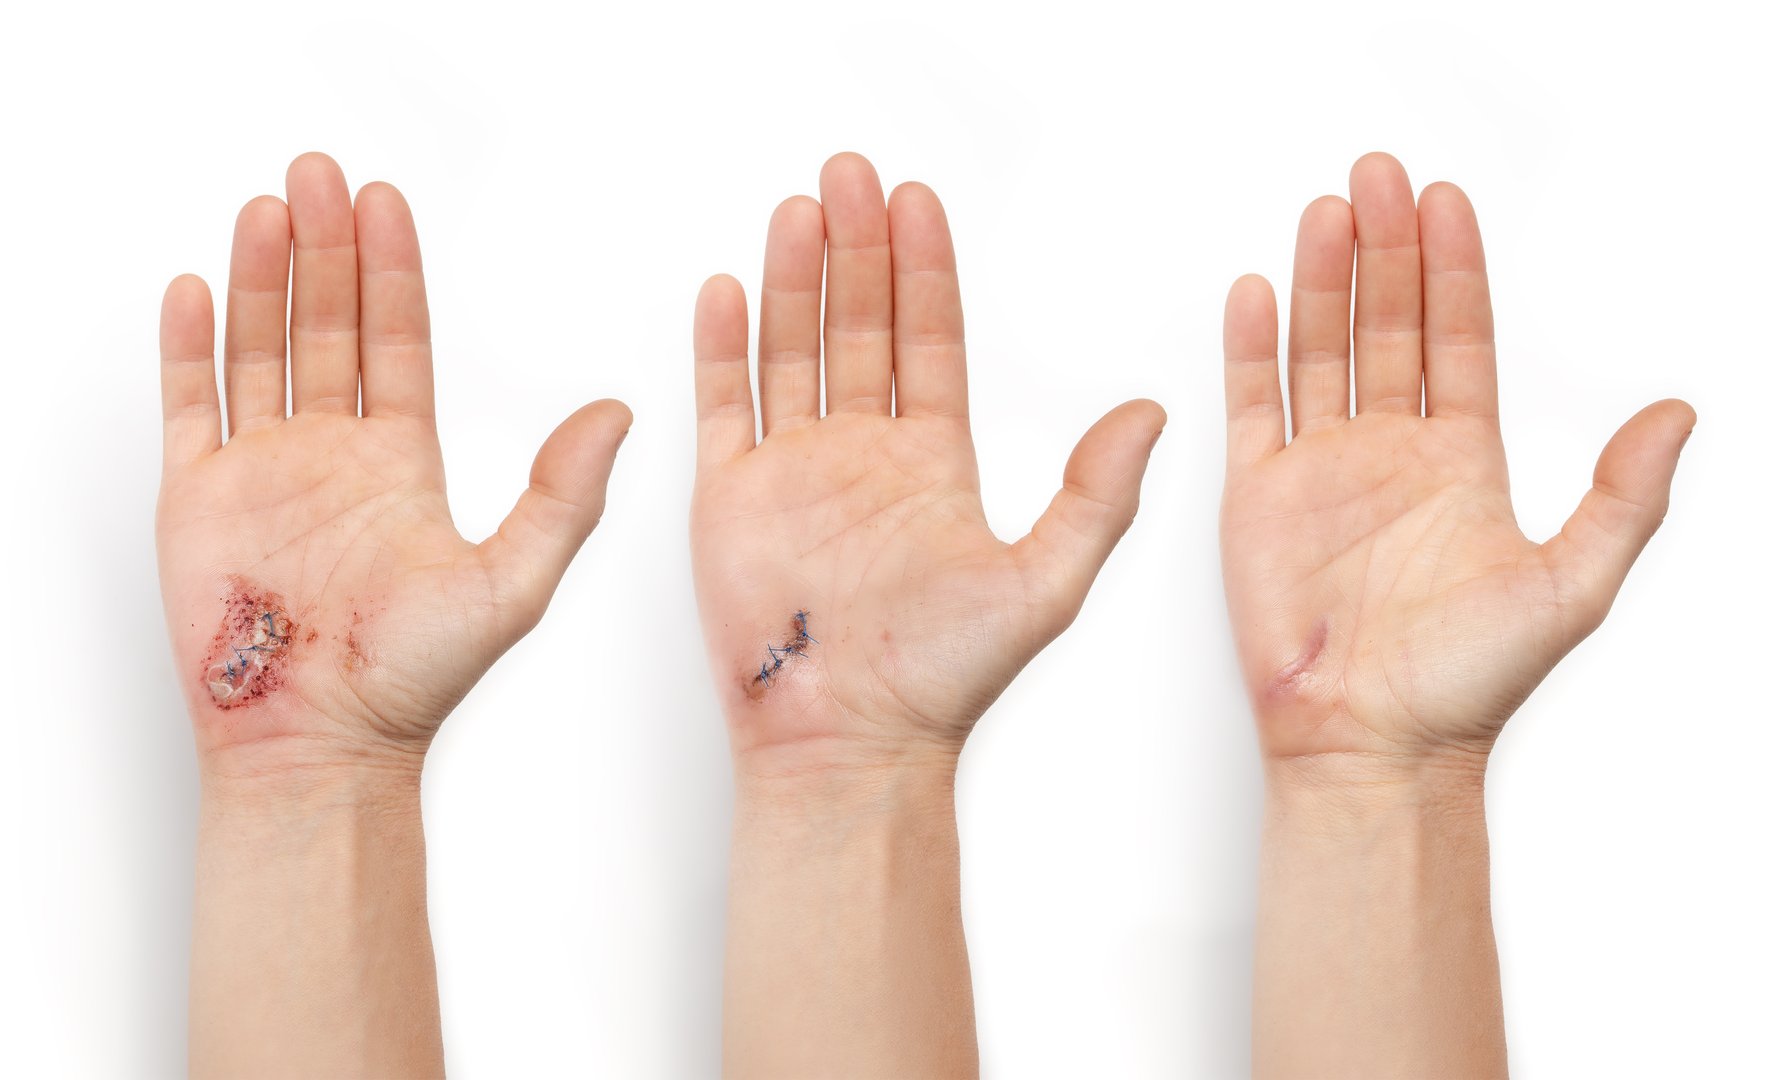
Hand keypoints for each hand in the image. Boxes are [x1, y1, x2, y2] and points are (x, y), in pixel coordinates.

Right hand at [157, 152, 629, 774]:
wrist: (320, 742)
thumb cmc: (415, 678)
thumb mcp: (515, 581)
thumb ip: (564, 494)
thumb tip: (619, 411)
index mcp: (402, 462)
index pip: (396, 340)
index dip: (391, 270)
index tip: (387, 203)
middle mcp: (333, 453)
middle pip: (326, 325)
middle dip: (324, 247)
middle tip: (319, 173)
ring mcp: (264, 469)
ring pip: (260, 348)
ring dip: (262, 276)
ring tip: (268, 206)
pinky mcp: (199, 496)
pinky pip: (191, 403)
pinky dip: (190, 346)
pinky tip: (198, 289)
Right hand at [690, 152, 1164, 767]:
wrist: (849, 740)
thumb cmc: (942, 680)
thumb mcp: (1046, 582)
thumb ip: (1096, 494)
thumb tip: (1152, 414)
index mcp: (934, 463)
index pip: (929, 340)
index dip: (924, 270)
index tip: (919, 203)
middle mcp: (864, 455)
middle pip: (859, 325)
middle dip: (857, 248)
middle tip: (853, 175)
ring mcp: (795, 471)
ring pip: (793, 349)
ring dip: (796, 277)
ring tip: (800, 208)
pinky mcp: (732, 497)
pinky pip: (726, 404)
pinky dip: (725, 346)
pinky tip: (732, 289)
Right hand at [1221, 152, 1692, 764]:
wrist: (1369, 741)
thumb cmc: (1463, 682)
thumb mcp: (1574, 586)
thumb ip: (1623, 497)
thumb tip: (1677, 417)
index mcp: (1462, 464)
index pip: (1459, 341)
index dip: (1455, 271)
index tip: (1447, 204)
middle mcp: (1392, 454)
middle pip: (1388, 326)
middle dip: (1386, 249)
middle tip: (1380, 177)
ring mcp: (1323, 470)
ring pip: (1322, 350)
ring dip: (1323, 280)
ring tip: (1328, 212)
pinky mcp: (1259, 497)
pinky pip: (1255, 405)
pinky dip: (1252, 349)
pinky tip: (1259, 294)